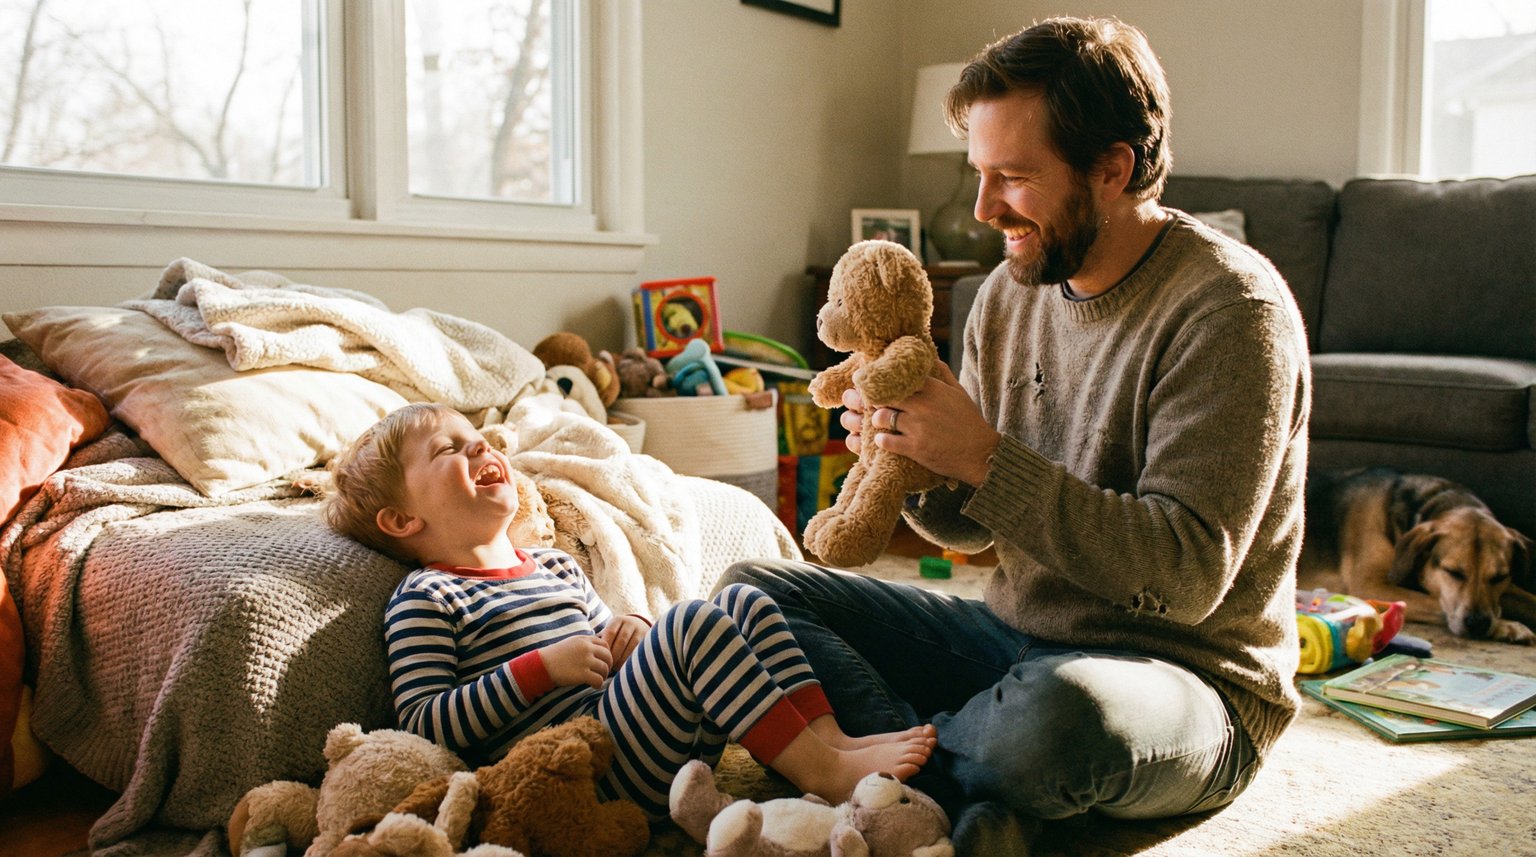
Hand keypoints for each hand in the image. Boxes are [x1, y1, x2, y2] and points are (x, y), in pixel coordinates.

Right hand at [542, 634, 610, 688]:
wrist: (541, 665)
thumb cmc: (555, 656)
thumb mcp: (571, 643)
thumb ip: (585, 644)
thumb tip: (598, 650)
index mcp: (584, 639)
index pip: (605, 645)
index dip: (607, 654)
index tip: (603, 662)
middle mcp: (587, 648)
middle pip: (608, 656)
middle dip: (608, 665)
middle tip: (604, 672)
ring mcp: (585, 660)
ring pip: (605, 668)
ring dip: (603, 675)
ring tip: (598, 679)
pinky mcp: (582, 674)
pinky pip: (599, 680)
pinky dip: (598, 684)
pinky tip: (594, 686)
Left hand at [600, 615, 648, 666]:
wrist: (639, 625)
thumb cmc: (618, 633)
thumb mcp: (612, 631)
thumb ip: (603, 639)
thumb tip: (591, 652)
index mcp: (618, 620)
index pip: (611, 632)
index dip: (607, 646)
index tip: (602, 657)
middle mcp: (630, 623)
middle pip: (621, 640)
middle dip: (614, 654)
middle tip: (608, 665)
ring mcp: (640, 630)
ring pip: (631, 646)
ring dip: (623, 659)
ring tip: (616, 668)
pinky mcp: (647, 638)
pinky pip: (639, 651)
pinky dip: (631, 659)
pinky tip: (625, 666)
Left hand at [841, 363, 999, 486]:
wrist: (980, 453)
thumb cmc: (969, 422)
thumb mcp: (959, 393)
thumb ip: (943, 375)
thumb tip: (931, 358)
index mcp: (932, 389)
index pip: (898, 377)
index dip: (880, 378)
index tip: (868, 379)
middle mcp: (923, 405)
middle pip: (884, 395)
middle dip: (868, 397)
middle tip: (857, 399)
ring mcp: (918, 426)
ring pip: (882, 417)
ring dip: (874, 419)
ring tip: (872, 420)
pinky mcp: (915, 448)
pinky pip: (887, 441)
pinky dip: (880, 439)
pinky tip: (880, 439)